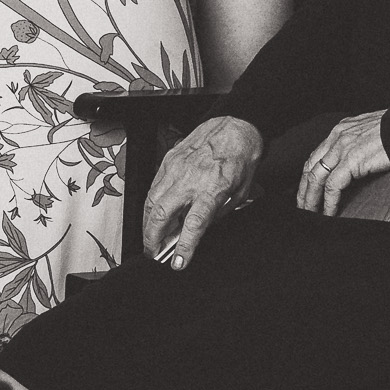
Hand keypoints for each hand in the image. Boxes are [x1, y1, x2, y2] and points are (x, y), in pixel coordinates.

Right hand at [143, 116, 263, 269]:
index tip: (178, 263)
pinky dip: (151, 204)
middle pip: (161, 214)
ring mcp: (175, 168)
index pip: (193, 225)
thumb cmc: (241, 157)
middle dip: (153, 239)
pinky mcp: (168, 160)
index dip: (184, 248)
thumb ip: (218, 213)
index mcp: (212, 188)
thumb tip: (199, 230)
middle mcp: (190, 179)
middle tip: (154, 253)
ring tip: (151, 237)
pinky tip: (154, 214)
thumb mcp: (239, 193)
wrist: (235, 126)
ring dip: (148, 224)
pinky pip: (153, 186)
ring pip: (151, 201)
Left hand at [295, 111, 389, 215]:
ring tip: (311, 213)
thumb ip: (358, 145)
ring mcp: (342, 148)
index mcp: (340, 131)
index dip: (307, 176)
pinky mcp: (351, 161)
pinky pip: (333, 186)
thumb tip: (356, 165)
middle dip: (304, 190)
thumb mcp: (368, 134)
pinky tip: (329, 211)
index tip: (305, 190)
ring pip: (316, 178)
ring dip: (311, 198)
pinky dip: (329, 201)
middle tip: (303, 206)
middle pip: (310, 168)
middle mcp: (337, 138)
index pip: (315, 156)